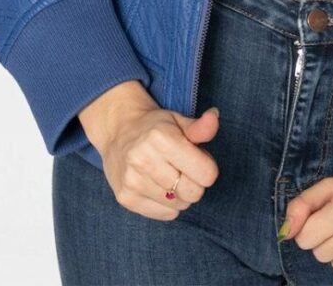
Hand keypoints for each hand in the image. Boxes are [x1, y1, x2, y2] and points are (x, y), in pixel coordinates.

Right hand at [79, 82, 220, 219]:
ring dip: (181, 194)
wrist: (119, 132)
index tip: (198, 158)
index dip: (208, 167)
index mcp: (161, 137)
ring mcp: (132, 181)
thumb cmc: (155, 127)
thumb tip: (214, 117)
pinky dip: (169, 205)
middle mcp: (143, 160)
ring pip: (180, 205)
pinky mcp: (126, 198)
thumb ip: (200, 127)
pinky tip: (159, 186)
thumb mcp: (178, 121)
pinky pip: (166, 214)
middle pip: (193, 192)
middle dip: (196, 182)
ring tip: (169, 175)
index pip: (206, 173)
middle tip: (185, 169)